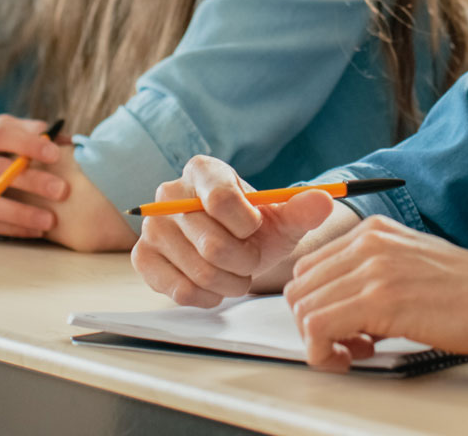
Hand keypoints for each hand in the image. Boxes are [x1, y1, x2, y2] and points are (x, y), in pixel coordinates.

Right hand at [131, 155, 339, 307]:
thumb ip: (303, 209)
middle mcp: (169, 193)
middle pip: (213, 244)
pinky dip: (207, 296)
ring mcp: (152, 226)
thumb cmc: (256, 229)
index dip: (248, 225)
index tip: (255, 228)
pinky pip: (179, 290)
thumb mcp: (284, 218)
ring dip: (230, 282)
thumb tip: (324, 200)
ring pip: (200, 271)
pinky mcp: (143, 258)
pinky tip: (215, 287)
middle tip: (251, 260)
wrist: (232, 248)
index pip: (222, 200)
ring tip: (236, 273)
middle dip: (245, 262)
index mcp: (203, 170)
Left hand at [283, 216, 467, 370]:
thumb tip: (344, 309)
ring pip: (304, 309)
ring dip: (320, 342)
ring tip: (356, 352)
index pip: (310, 267)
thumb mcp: (416, 266)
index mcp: (375, 231)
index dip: (317, 305)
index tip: (342, 328)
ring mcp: (373, 268)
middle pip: (299, 288)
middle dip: (313, 324)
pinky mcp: (381, 299)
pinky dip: (324, 354)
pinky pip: (318, 329)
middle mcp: (369, 242)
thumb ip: (376, 276)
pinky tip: (353, 358)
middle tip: (347, 344)